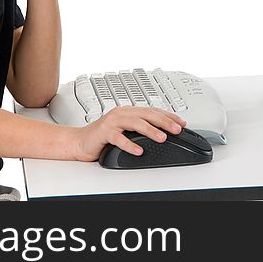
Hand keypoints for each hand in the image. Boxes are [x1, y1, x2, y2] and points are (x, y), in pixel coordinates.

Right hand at [73, 106, 187, 161]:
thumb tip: (162, 132)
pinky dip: (129, 144)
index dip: (168, 116)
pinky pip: (118, 138)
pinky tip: (138, 150)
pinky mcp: (104, 132)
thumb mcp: (125, 130)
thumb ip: (139, 129)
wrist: (80, 141)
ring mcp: (112, 121)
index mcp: (129, 111)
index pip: (152, 111)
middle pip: (147, 114)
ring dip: (150, 130)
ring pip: (135, 123)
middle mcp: (122, 113)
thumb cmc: (103, 136)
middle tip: (177, 129)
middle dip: (164, 121)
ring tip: (162, 138)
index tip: (182, 123)